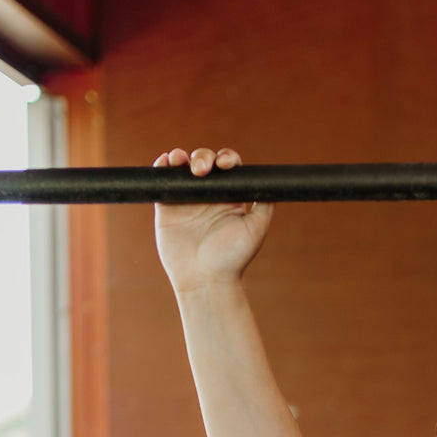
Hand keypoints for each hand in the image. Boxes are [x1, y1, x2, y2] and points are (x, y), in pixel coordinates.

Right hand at [153, 147, 272, 294]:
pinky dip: (162, 166)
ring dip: (182, 157)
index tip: (225, 163)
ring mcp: (187, 200)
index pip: (228, 168)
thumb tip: (274, 183)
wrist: (205, 279)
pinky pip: (163, 181)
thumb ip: (265, 205)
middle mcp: (208, 196)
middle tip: (201, 170)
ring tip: (179, 159)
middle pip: (204, 162)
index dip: (226, 158)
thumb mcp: (256, 229)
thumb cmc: (232, 258)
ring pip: (183, 168)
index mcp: (230, 198)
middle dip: (202, 157)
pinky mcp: (167, 207)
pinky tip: (165, 161)